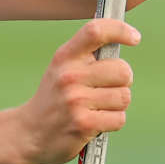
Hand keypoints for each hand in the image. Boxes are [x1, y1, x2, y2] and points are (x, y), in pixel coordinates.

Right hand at [16, 19, 137, 163]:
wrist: (30, 133)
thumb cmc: (54, 99)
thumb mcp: (61, 69)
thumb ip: (87, 56)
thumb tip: (121, 37)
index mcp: (65, 57)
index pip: (96, 31)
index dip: (120, 30)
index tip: (134, 38)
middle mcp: (70, 76)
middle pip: (123, 70)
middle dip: (122, 82)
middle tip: (107, 89)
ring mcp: (76, 101)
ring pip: (124, 96)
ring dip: (117, 105)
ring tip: (98, 107)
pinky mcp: (84, 124)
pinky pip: (119, 118)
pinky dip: (113, 122)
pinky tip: (97, 121)